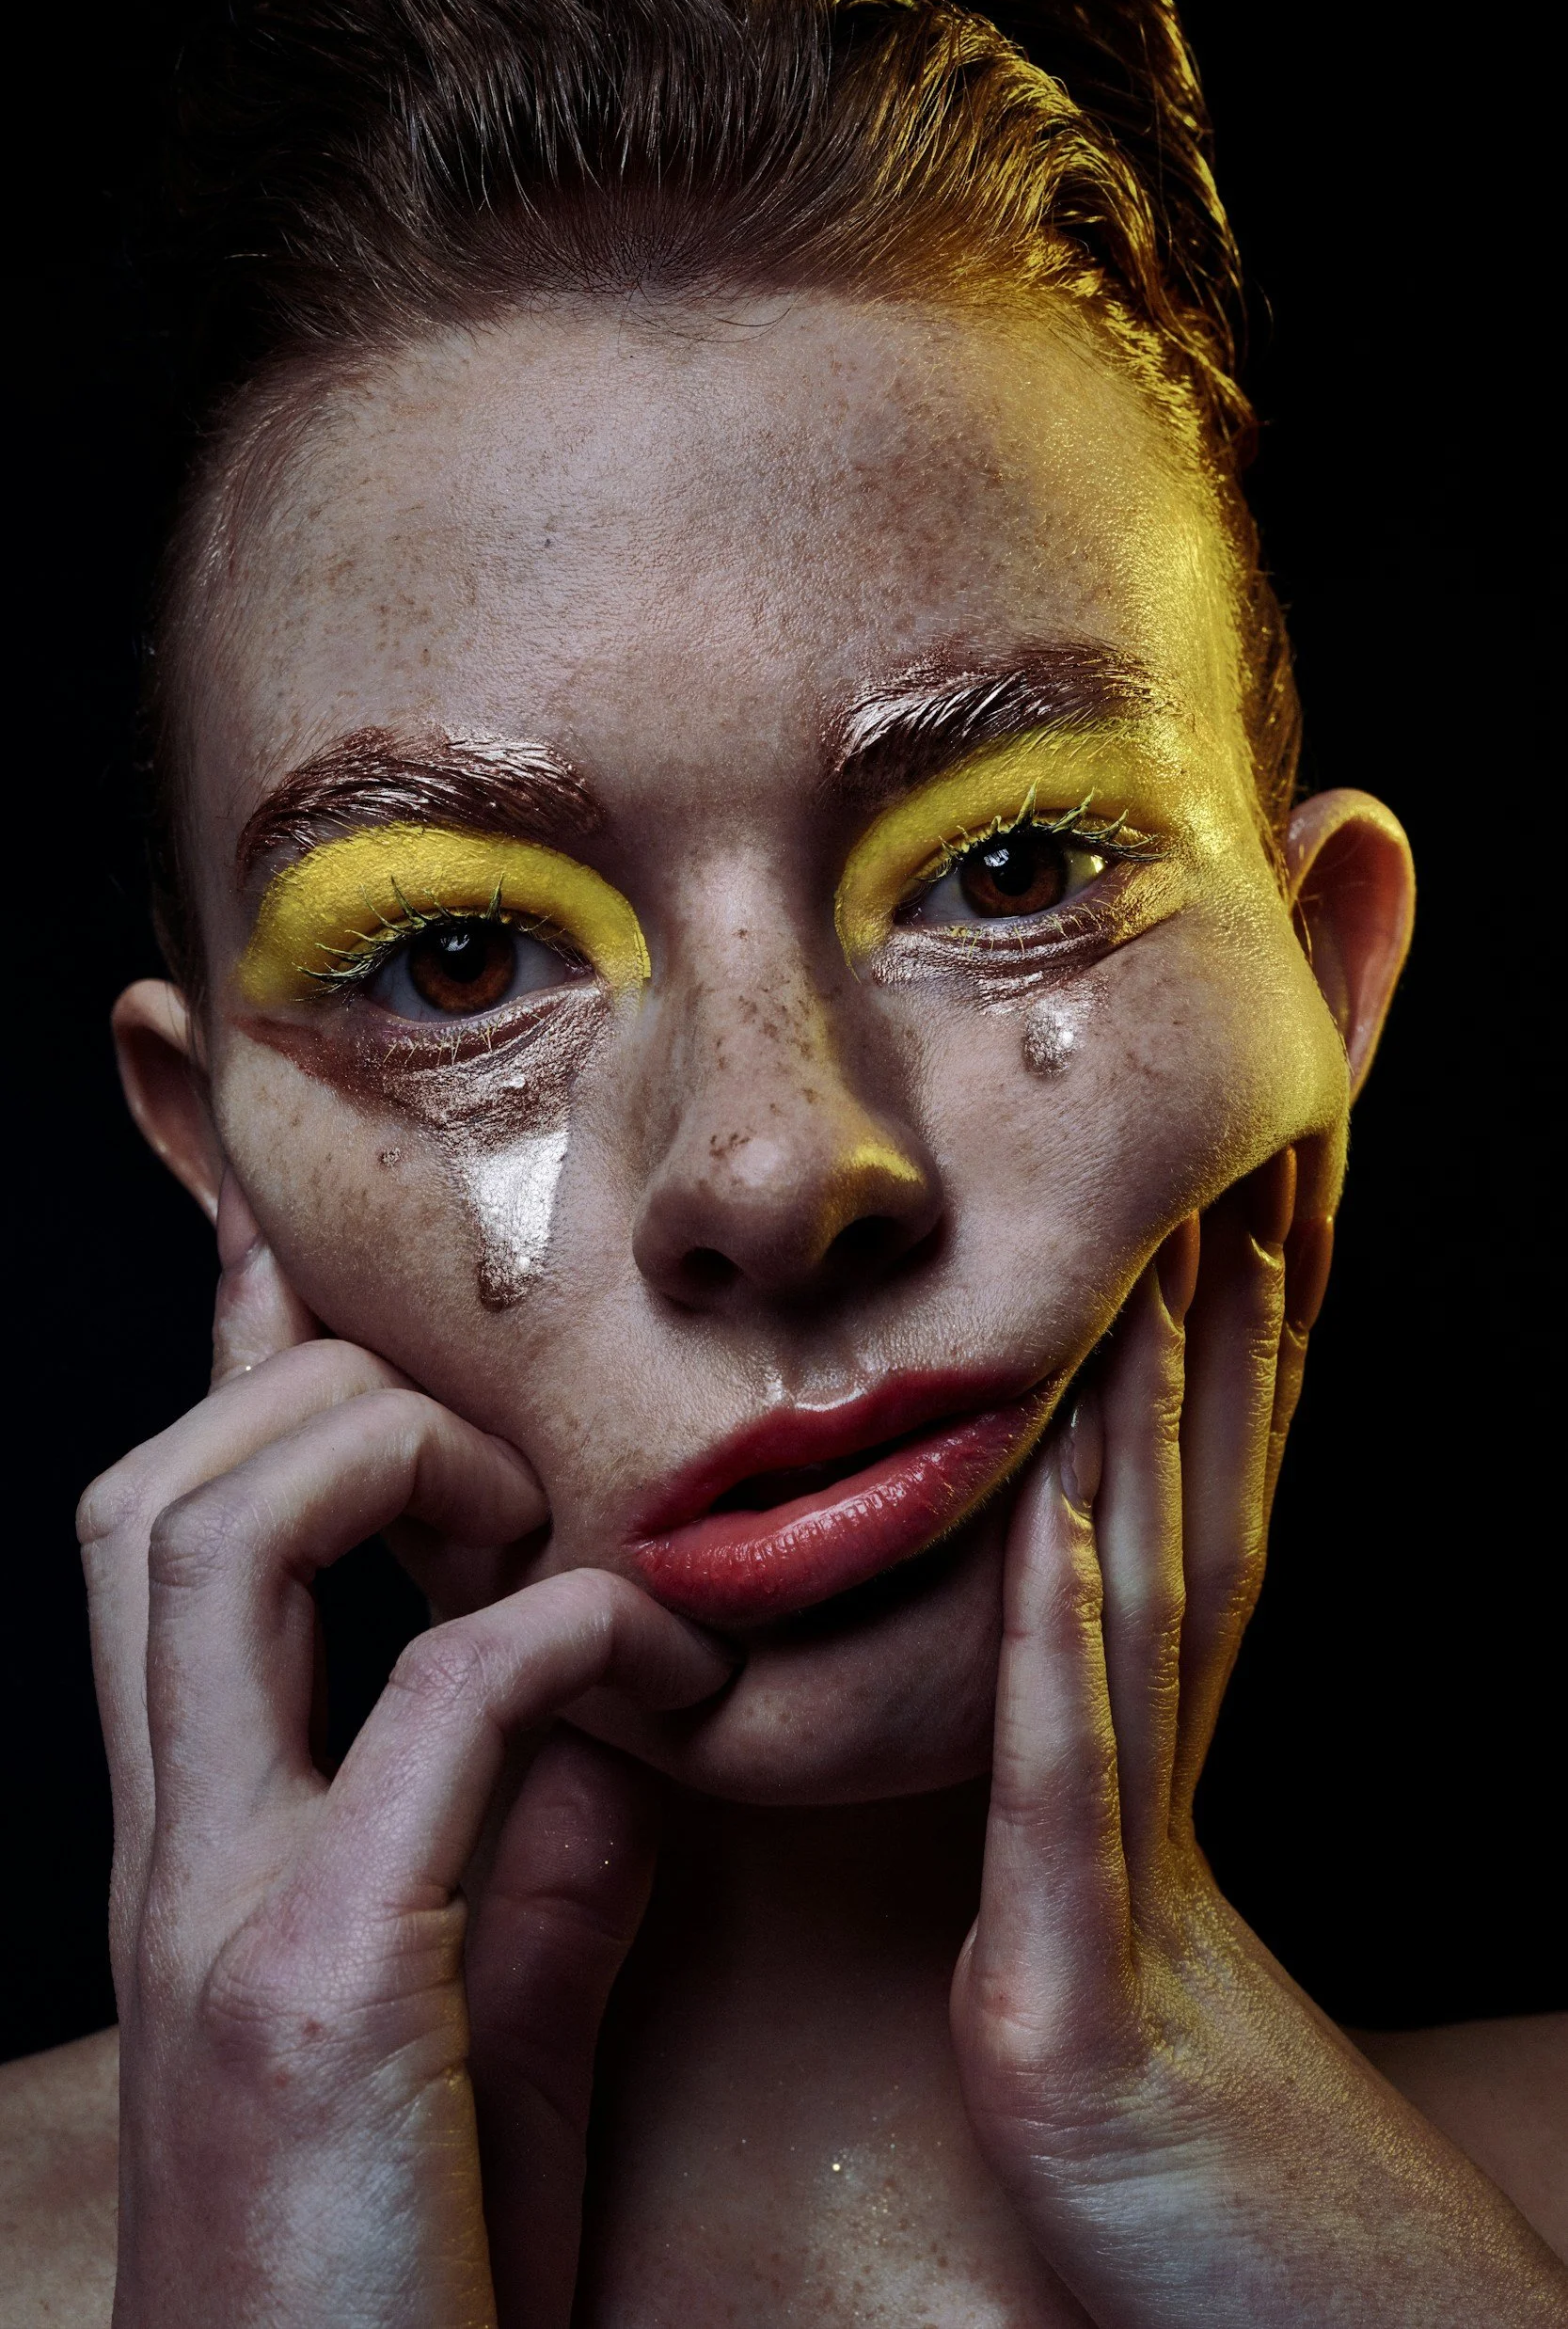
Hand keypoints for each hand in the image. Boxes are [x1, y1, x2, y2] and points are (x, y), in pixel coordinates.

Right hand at [79, 1175, 732, 2328]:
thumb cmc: (419, 2274)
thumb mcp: (493, 2011)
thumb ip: (542, 1831)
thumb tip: (625, 1667)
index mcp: (205, 1845)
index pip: (176, 1540)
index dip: (235, 1369)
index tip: (302, 1251)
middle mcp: (177, 1850)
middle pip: (147, 1492)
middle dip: (309, 1393)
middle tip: (491, 1452)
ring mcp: (222, 1907)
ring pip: (206, 1533)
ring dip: (386, 1463)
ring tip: (528, 1527)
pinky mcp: (317, 1990)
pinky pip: (437, 1699)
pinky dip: (563, 1629)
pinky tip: (665, 1662)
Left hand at [950, 1151, 1567, 2325]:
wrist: (1196, 2223)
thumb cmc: (1122, 2002)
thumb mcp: (1099, 1786)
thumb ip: (1071, 1648)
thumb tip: (1037, 1518)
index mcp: (1172, 1665)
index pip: (1218, 1439)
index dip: (1237, 1279)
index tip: (1244, 1128)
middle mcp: (1178, 1712)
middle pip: (1221, 1467)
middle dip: (1239, 1286)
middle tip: (1266, 1111)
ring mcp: (1132, 1822)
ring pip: (1161, 1569)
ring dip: (1168, 1407)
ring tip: (1186, 1235)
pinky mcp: (1069, 1951)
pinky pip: (1065, 1762)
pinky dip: (1069, 1631)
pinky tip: (1068, 1516)